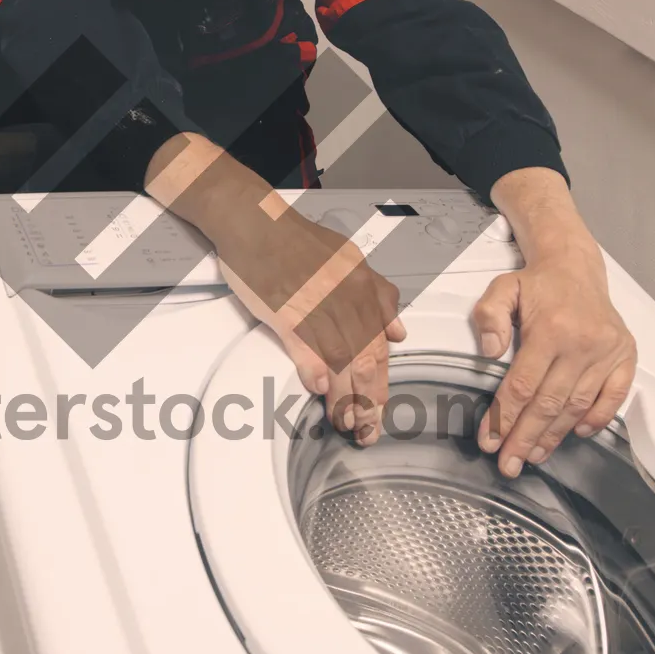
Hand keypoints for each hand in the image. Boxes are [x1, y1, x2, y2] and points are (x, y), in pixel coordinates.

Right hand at [145, 135, 403, 443]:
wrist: (256, 223)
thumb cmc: (298, 242)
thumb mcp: (350, 261)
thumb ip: (379, 295)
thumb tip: (398, 332)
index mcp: (361, 288)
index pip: (380, 345)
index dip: (382, 381)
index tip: (381, 409)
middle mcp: (343, 297)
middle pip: (364, 357)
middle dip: (368, 399)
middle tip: (368, 430)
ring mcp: (314, 304)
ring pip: (337, 357)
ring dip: (342, 395)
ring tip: (345, 423)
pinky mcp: (284, 308)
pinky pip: (303, 341)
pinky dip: (312, 366)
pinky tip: (318, 389)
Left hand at [473, 241, 636, 475]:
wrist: (576, 268)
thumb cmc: (537, 284)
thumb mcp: (502, 288)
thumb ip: (490, 315)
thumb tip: (491, 351)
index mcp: (551, 329)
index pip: (524, 385)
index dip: (504, 418)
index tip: (489, 442)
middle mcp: (582, 344)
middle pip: (549, 403)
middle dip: (525, 438)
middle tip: (508, 464)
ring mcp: (607, 352)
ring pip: (577, 406)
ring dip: (554, 436)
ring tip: (533, 456)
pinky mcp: (625, 357)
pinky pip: (613, 398)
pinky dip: (595, 419)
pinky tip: (575, 434)